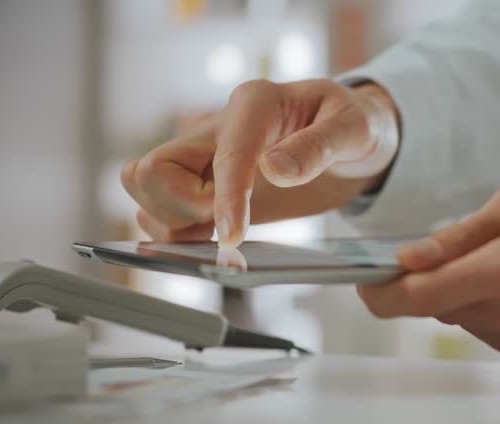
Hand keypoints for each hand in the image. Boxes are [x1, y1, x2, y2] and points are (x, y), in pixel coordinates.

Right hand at [121, 80, 399, 245]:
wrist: (351, 134)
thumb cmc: (354, 124)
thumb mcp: (354, 128)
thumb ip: (319, 146)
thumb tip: (276, 169)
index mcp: (255, 104)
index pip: (225, 154)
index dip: (224, 198)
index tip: (233, 236)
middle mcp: (218, 128)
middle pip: (152, 170)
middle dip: (183, 209)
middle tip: (228, 224)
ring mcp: (205, 158)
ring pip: (145, 190)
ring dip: (173, 223)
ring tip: (219, 233)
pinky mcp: (206, 188)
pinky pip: (161, 209)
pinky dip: (173, 234)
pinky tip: (209, 243)